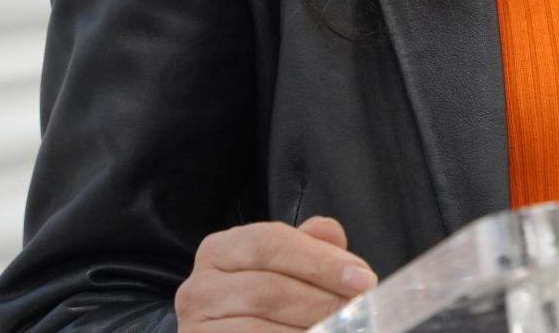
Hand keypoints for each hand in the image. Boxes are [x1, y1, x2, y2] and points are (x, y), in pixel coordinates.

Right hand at [174, 215, 377, 331]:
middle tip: (357, 310)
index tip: (362, 279)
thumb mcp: (285, 263)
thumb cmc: (265, 294)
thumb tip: (333, 235)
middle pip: (268, 289)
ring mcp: (196, 327)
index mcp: (220, 250)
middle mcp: (199, 287)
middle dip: (322, 301)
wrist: (233, 330)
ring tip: (341, 328)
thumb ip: (309, 245)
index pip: (270, 243)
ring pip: (259, 328)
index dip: (320, 261)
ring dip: (310, 329)